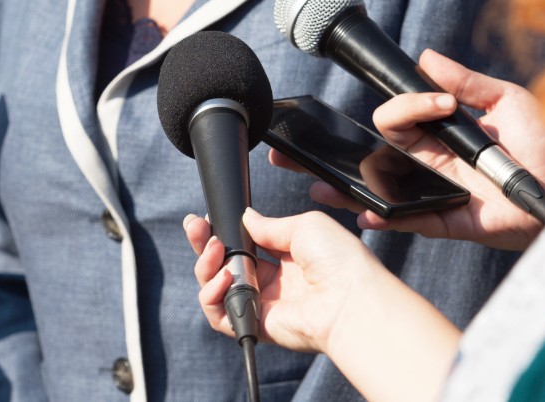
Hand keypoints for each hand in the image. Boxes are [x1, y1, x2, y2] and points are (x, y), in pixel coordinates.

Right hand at [185, 209, 386, 353]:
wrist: (351, 298)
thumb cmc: (339, 260)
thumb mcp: (305, 225)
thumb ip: (269, 224)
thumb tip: (246, 217)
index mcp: (287, 257)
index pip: (244, 244)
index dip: (224, 232)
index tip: (209, 218)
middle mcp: (273, 282)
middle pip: (224, 264)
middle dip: (204, 245)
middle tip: (194, 227)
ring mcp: (263, 304)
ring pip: (216, 288)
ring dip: (206, 266)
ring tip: (215, 251)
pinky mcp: (256, 326)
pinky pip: (220, 315)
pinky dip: (212, 295)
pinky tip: (224, 278)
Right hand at [271, 50, 544, 249]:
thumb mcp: (508, 102)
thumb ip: (467, 82)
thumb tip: (427, 58)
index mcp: (442, 133)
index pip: (401, 117)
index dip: (410, 106)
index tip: (443, 104)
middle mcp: (431, 163)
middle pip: (378, 149)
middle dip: (342, 145)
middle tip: (341, 137)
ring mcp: (434, 192)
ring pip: (382, 186)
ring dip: (348, 186)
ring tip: (319, 184)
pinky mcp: (446, 220)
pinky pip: (408, 220)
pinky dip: (384, 218)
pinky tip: (364, 212)